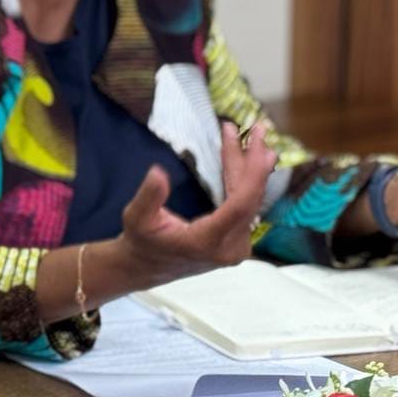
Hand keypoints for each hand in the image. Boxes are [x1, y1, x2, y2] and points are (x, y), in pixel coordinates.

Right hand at [116, 121, 277, 287]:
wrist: (148, 266)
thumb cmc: (142, 241)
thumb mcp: (137, 218)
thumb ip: (149, 197)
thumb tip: (157, 172)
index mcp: (209, 241)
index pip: (241, 204)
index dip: (253, 173)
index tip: (260, 145)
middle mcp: (231, 246)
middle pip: (249, 198)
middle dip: (254, 162)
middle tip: (260, 130)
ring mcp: (237, 245)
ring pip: (250, 200)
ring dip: (251, 168)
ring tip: (259, 139)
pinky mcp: (236, 240)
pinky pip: (246, 205)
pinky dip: (246, 180)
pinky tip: (249, 161)